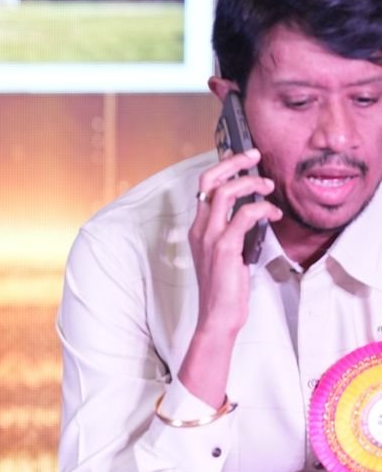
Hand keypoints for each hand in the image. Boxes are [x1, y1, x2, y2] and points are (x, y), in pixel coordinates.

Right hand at [181, 149, 281, 405]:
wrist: (217, 316)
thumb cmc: (225, 288)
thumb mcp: (228, 253)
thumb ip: (234, 231)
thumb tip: (253, 210)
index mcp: (198, 228)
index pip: (204, 186)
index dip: (222, 167)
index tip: (243, 158)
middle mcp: (199, 228)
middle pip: (210, 180)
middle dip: (233, 162)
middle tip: (254, 156)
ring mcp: (210, 237)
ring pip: (226, 192)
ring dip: (251, 183)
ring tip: (269, 186)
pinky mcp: (224, 247)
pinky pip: (244, 215)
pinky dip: (262, 209)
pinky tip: (274, 214)